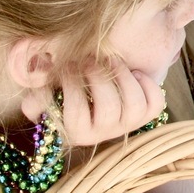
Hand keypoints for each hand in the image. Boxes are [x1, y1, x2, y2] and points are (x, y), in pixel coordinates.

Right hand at [22, 60, 164, 147]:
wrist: (99, 96)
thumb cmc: (71, 93)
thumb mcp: (50, 95)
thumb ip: (38, 90)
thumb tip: (39, 73)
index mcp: (78, 132)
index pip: (76, 114)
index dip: (72, 86)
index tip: (69, 65)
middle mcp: (105, 133)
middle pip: (108, 109)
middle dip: (99, 78)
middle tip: (89, 59)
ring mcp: (128, 124)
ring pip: (133, 104)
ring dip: (122, 76)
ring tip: (111, 60)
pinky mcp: (147, 114)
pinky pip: (155, 103)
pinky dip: (147, 84)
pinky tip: (134, 72)